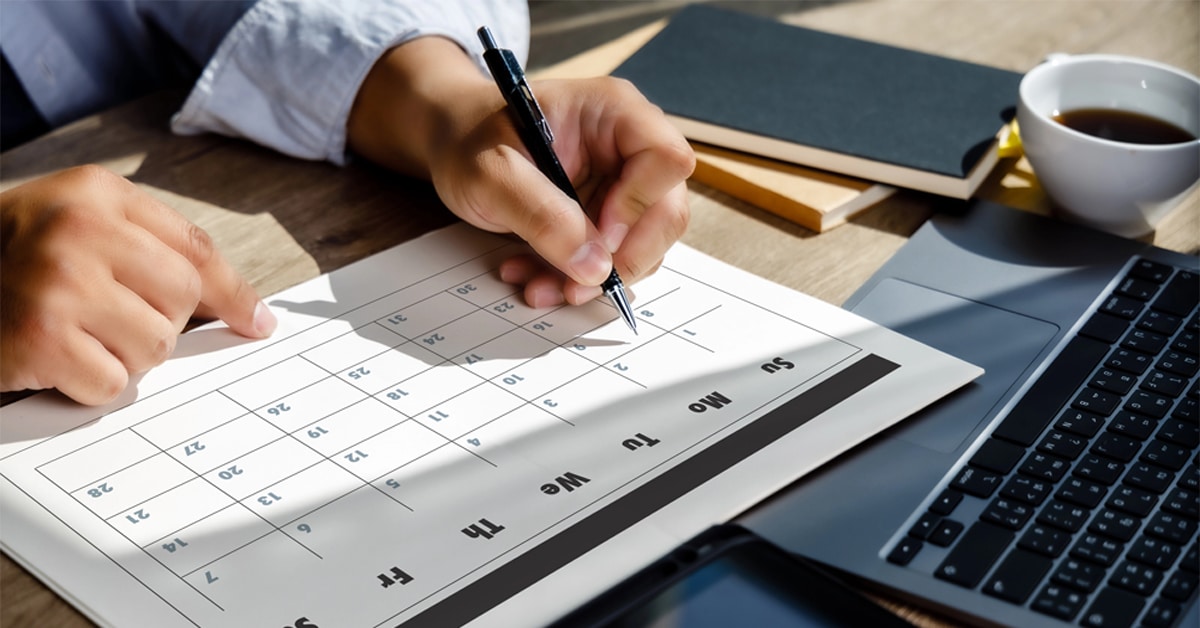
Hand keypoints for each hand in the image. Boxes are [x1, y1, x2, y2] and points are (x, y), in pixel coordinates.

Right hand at [0, 165, 276, 404]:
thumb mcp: (76, 229)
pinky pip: (113, 383)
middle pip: (181, 300)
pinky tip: (54, 359)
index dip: (232, 293)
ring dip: (122, 356)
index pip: (194, 250)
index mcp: (96, 194)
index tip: (256, 322)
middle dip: (155, 322)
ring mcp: (59, 282)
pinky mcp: (41, 337)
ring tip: (75, 335)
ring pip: (155, 346)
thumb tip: (246, 313)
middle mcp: (79, 228)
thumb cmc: (8, 262)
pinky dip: (89, 384)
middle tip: (106, 319)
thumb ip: (152, 254)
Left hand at [348, 37, 693, 306]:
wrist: (453, 144)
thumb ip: (541, 215)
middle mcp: (629, 147)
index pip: (666, 159)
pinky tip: (535, 276)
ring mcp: (622, 185)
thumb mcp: (491, 173)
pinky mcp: (607, 217)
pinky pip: (612, 259)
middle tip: (573, 285)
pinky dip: (576, 278)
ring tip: (537, 284)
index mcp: (613, 113)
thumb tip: (594, 266)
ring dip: (592, 278)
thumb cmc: (469, 140)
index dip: (641, 205)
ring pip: (642, 246)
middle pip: (666, 212)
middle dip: (621, 260)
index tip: (598, 236)